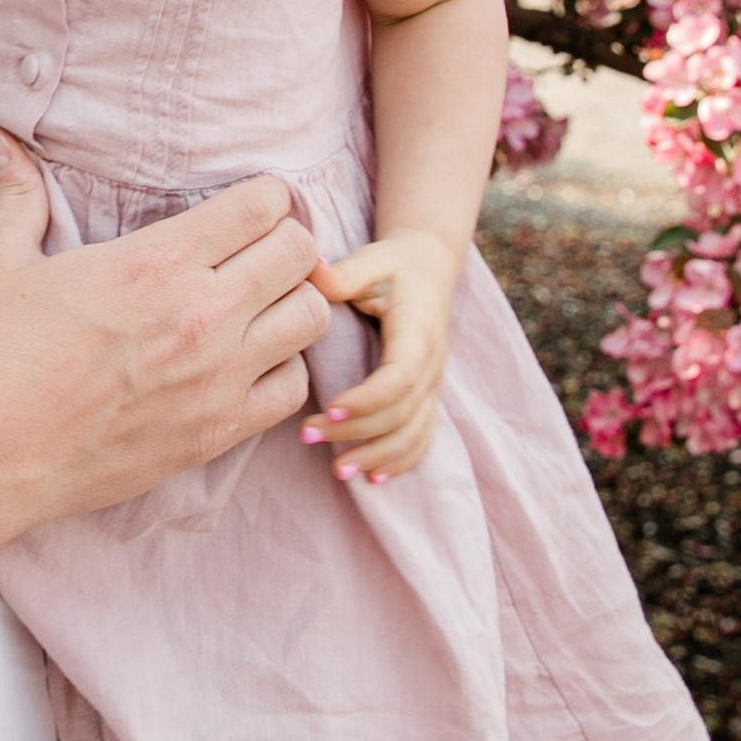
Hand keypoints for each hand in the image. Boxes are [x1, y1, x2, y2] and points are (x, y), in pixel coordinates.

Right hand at [0, 130, 325, 539]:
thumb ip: (14, 195)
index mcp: (159, 261)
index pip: (264, 203)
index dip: (262, 198)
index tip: (242, 210)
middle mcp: (203, 313)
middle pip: (301, 251)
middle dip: (283, 243)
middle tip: (253, 255)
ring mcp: (219, 375)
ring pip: (311, 317)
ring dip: (291, 303)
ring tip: (258, 307)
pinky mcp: (220, 429)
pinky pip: (294, 387)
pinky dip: (281, 370)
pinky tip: (247, 365)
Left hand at [304, 230, 461, 478]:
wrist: (429, 268)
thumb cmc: (393, 265)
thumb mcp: (371, 261)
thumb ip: (341, 274)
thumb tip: (310, 269)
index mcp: (418, 334)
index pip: (399, 379)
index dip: (367, 400)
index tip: (328, 410)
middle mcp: (431, 365)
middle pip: (401, 414)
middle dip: (357, 433)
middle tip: (307, 436)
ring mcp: (433, 385)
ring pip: (414, 434)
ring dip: (378, 457)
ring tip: (338, 472)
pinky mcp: (428, 396)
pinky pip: (423, 437)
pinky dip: (401, 461)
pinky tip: (372, 479)